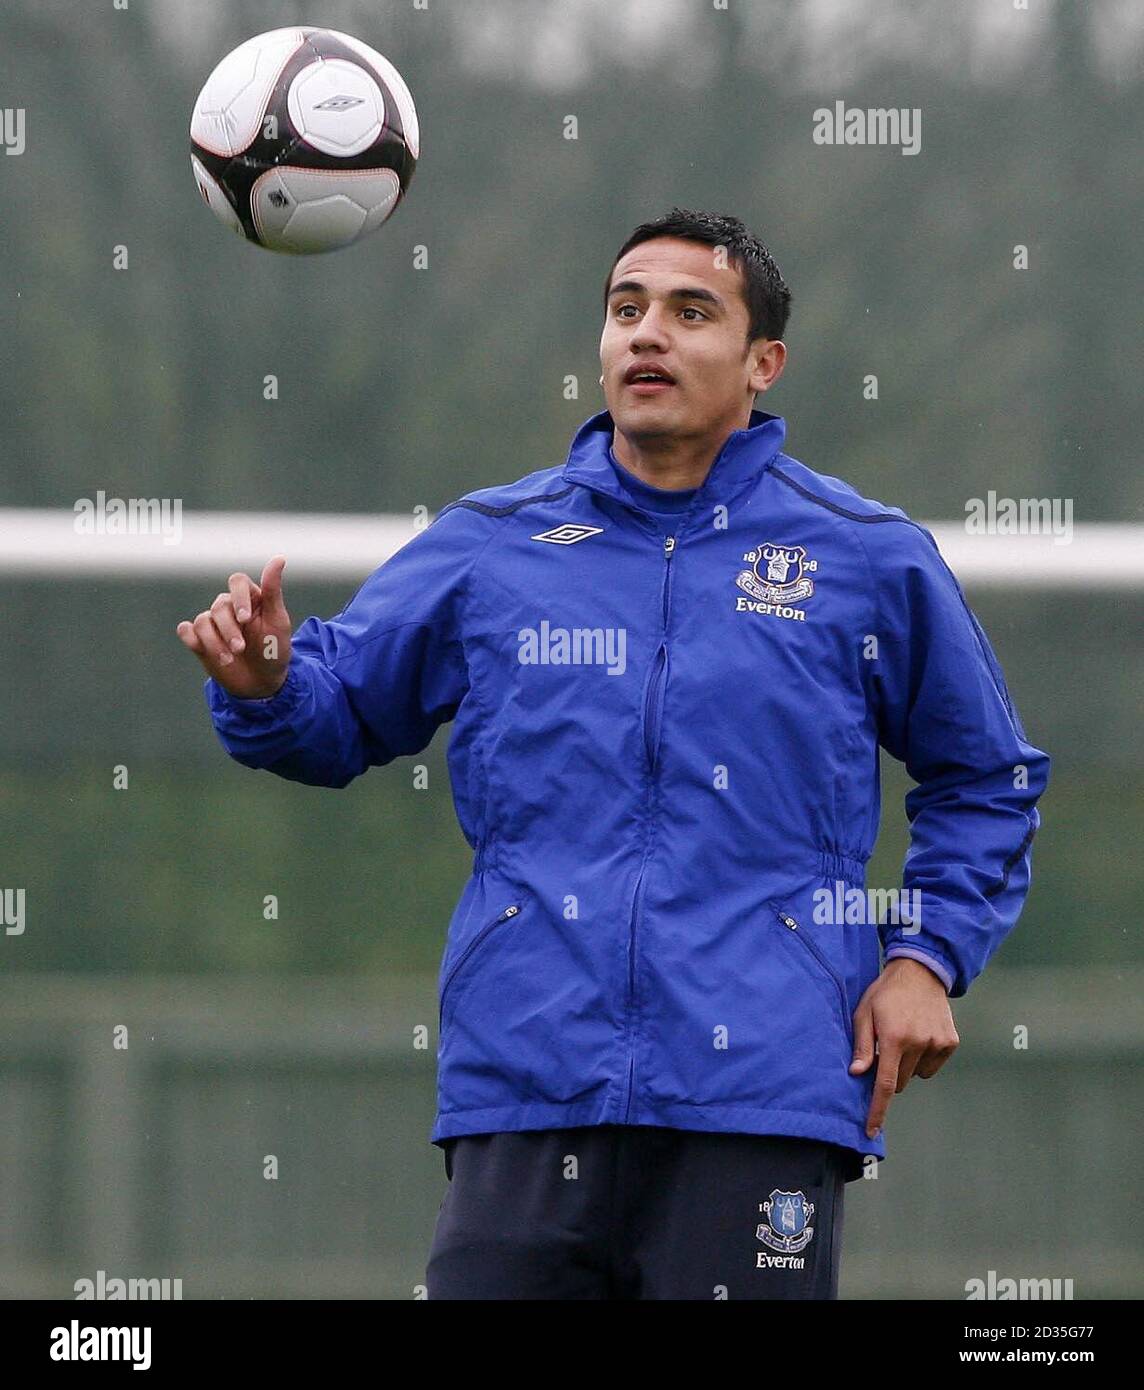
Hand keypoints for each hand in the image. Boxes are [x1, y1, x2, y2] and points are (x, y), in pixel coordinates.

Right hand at [176, 555, 291, 698]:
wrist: (262, 683)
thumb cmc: (274, 650)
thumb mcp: (278, 622)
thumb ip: (273, 590)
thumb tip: (279, 558)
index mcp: (250, 598)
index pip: (237, 581)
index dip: (238, 598)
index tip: (246, 619)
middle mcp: (229, 607)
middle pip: (219, 605)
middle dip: (229, 630)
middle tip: (240, 649)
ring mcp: (213, 623)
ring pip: (202, 620)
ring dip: (214, 642)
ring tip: (229, 659)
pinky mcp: (199, 640)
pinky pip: (186, 630)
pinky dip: (192, 639)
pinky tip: (204, 650)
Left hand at [848, 957, 958, 1138]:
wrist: (920, 972)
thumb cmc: (885, 993)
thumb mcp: (864, 1012)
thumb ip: (862, 1044)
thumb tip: (857, 1073)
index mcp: (893, 1037)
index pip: (884, 1084)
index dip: (877, 1110)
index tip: (871, 1130)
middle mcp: (918, 1043)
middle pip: (900, 1081)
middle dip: (889, 1073)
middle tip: (885, 1047)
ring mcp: (937, 1043)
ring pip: (916, 1074)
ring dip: (907, 1064)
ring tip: (904, 1035)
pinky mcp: (950, 1042)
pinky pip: (932, 1066)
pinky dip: (923, 1058)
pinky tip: (919, 1035)